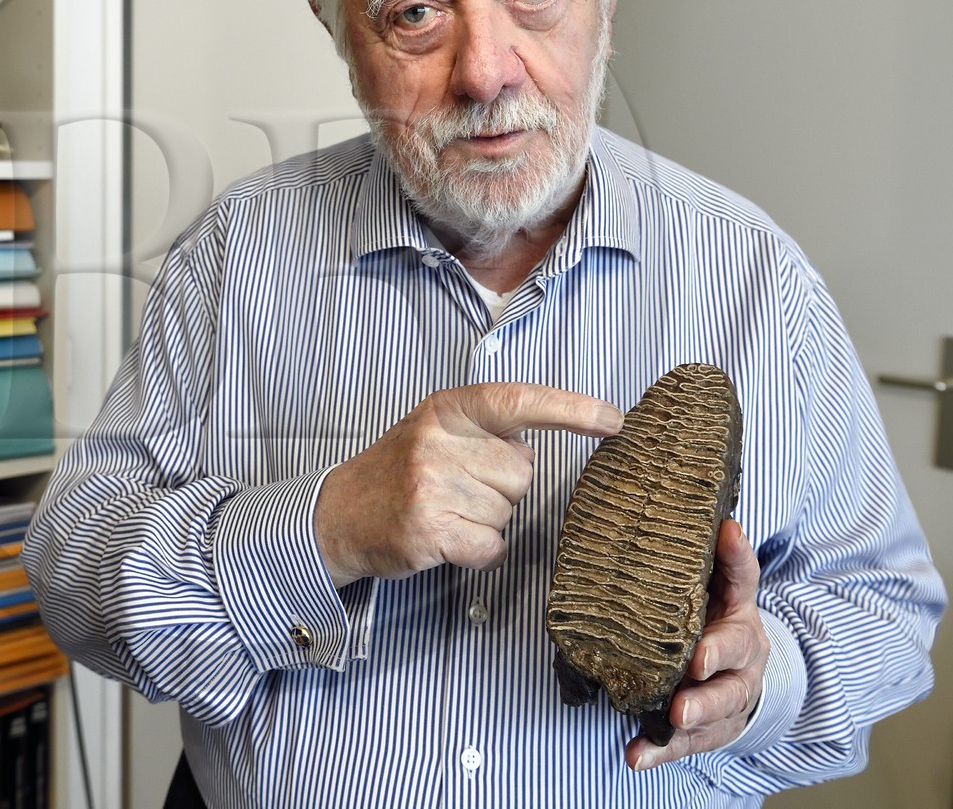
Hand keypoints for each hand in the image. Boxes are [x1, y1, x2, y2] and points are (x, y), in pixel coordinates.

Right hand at [314, 383, 622, 588]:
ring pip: (508, 512)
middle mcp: (438, 441)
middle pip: (521, 473)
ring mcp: (432, 485)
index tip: (613, 421)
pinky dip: (477, 550)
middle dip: (501, 488)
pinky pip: (491, 545)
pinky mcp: (430, 529)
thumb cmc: (396, 472)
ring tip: (445, 511)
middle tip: (457, 488)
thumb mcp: (435, 430)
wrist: (338, 515)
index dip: (572, 411)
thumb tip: (545, 443)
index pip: (520, 401)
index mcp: (447, 409)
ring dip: (485, 520)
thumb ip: (487, 429)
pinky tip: (447, 538)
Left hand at [627, 519, 768, 769]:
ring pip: (721, 704)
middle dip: (715, 658)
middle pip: (736, 656)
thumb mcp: (714, 587)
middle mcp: (743, 652)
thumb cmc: (711, 622)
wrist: (740, 674)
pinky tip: (636, 755)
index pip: (742, 578)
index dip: (735, 558)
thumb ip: (706, 558)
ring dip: (696, 711)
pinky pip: (689, 742)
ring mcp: (732, 693)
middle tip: (695, 664)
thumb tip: (695, 517)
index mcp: (738, 610)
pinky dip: (661, 750)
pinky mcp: (714, 727)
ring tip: (674, 716)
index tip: (725, 536)